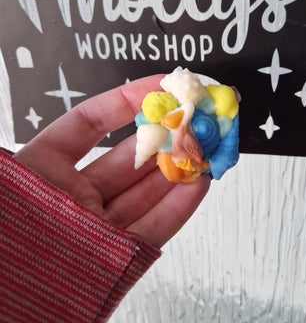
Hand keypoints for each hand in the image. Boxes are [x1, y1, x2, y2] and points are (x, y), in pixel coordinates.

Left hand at [13, 74, 210, 248]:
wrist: (6, 310)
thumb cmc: (4, 246)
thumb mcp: (21, 180)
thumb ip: (63, 144)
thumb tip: (102, 109)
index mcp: (42, 172)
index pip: (88, 124)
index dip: (123, 102)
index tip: (156, 87)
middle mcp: (73, 198)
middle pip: (127, 158)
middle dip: (164, 137)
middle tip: (193, 121)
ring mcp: (98, 227)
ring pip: (146, 192)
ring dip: (179, 169)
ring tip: (204, 148)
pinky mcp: (117, 257)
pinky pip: (153, 229)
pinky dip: (179, 206)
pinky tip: (198, 184)